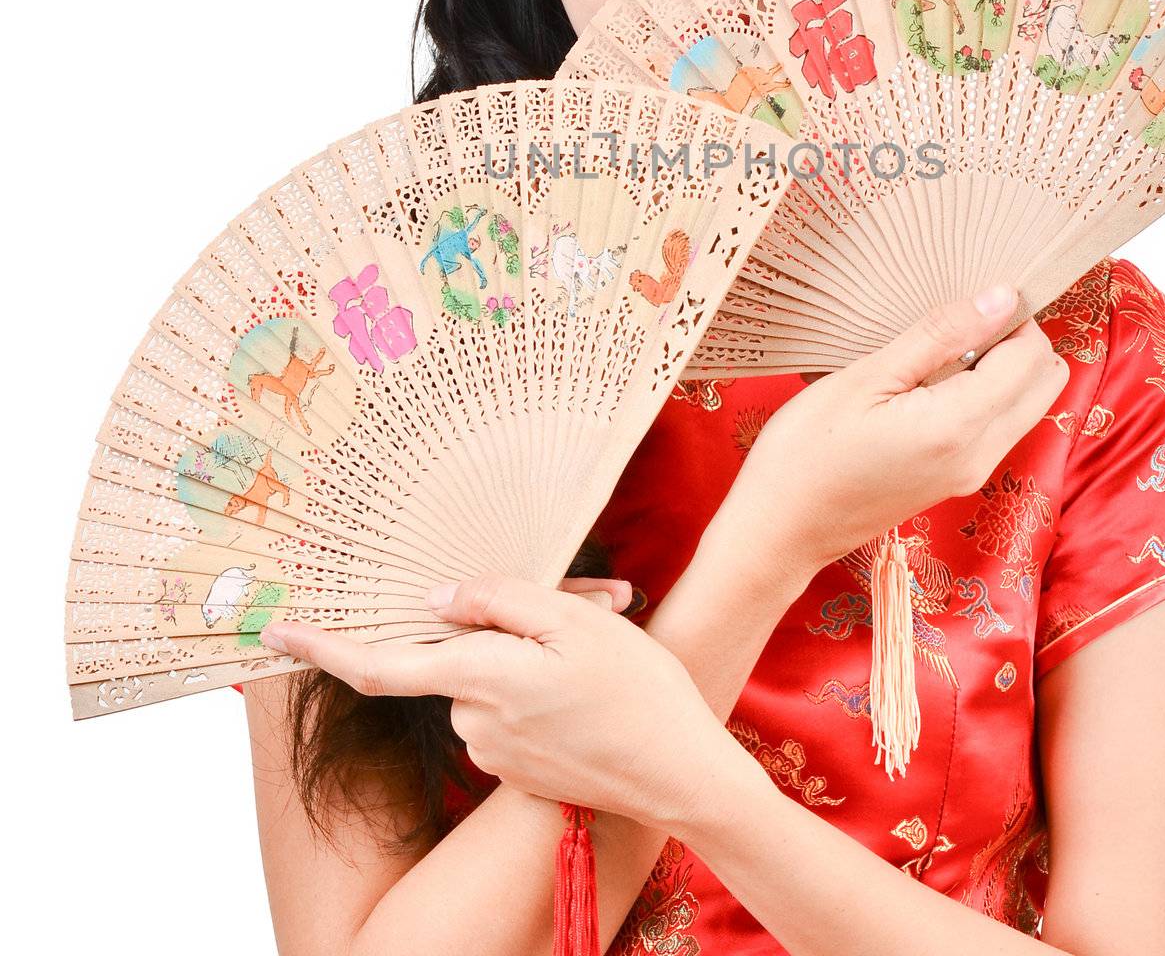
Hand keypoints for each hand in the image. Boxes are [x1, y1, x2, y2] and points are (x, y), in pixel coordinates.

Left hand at [261, 572, 762, 834]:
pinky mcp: (519, 765)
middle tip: (583, 604)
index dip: (322, 648)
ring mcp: (496, 750)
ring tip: (599, 643)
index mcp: (479, 681)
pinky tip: (590, 678)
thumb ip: (498, 603)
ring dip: (525, 654)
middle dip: (497, 625)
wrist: (682, 772)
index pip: (380, 667)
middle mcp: (474, 722)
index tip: (272, 634)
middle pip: (456, 653)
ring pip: (486, 677)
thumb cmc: (636, 689)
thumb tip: (435, 602)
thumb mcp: (575, 620)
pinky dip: (539, 683)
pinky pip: (509, 705)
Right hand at [728, 285, 1069, 575]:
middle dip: (1020, 340)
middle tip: (958, 318)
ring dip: (1003, 366)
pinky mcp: (957, 479)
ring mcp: (972, 473)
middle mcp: (980, 456)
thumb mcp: (867, 377)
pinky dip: (985, 393)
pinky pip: (998, 424)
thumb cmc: (806, 450)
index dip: (1012, 316)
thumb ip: (940, 336)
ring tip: (938, 347)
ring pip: (1027, 404)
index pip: (1032, 357)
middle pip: (1046, 381)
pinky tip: (929, 379)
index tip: (968, 296)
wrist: (780, 529)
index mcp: (960, 427)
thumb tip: (1001, 297)